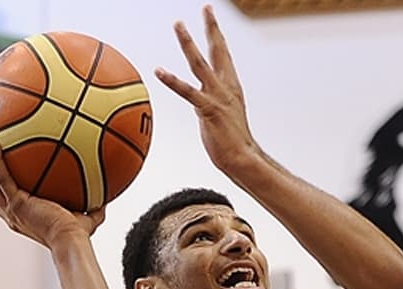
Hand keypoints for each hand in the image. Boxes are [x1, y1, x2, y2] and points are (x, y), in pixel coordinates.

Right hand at [0, 144, 104, 249]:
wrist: (71, 241)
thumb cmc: (78, 236)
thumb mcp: (87, 217)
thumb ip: (94, 205)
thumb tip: (108, 193)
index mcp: (22, 218)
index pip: (3, 201)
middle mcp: (12, 216)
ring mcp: (12, 210)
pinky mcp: (17, 204)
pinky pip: (3, 178)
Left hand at [156, 5, 259, 174]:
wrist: (242, 159)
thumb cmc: (231, 143)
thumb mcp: (219, 117)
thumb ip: (207, 103)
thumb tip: (197, 100)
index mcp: (230, 87)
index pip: (223, 55)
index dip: (216, 34)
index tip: (210, 15)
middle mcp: (226, 88)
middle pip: (218, 51)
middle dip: (211, 28)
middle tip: (206, 7)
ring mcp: (218, 98)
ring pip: (200, 64)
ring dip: (188, 43)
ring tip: (178, 24)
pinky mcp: (208, 110)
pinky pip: (188, 92)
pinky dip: (173, 81)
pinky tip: (160, 71)